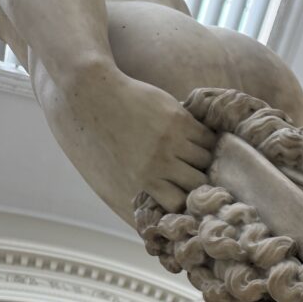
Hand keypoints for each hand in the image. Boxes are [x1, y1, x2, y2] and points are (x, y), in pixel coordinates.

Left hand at [79, 72, 216, 212]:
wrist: (96, 96)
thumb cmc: (106, 135)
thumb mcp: (121, 169)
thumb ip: (145, 185)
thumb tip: (167, 205)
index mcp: (143, 179)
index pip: (178, 203)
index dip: (184, 199)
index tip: (185, 192)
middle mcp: (159, 162)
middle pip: (197, 182)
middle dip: (197, 178)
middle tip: (194, 170)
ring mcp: (171, 140)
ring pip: (205, 159)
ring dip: (202, 157)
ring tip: (193, 150)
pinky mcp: (179, 120)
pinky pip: (206, 138)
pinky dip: (204, 139)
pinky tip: (194, 135)